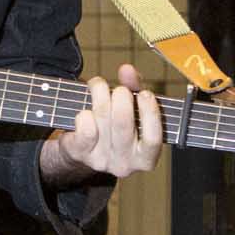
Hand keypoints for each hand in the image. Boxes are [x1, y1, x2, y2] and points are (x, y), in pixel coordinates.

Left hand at [41, 63, 165, 182]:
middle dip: (121, 97)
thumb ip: (134, 88)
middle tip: (120, 89)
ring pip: (102, 119)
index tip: (145, 93)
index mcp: (145, 158)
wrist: (82, 150)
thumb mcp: (131, 109)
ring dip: (100, 95)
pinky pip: (85, 129)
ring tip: (99, 86)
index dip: (150, 112)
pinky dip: (85, 113)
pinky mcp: (80, 154)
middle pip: (123, 124)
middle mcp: (124, 164)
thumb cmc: (114, 126)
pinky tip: (86, 109)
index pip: (153, 139)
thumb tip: (127, 70)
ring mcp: (101, 161)